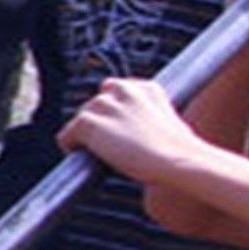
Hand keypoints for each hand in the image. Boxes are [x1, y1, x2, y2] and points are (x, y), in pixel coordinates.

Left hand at [62, 75, 202, 181]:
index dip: (115, 112)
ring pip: (83, 116)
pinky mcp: (90, 122)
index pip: (119, 90)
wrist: (178, 160)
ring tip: (96, 152)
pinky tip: (80, 156)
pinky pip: (67, 133)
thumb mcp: (172, 128)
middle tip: (107, 145)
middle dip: (100, 121)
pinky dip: (70, 145)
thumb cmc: (181, 154)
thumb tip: (147, 140)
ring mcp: (106, 105)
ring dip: (87, 133)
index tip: (118, 129)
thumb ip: (154, 123)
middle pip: (98, 102)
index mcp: (149, 88)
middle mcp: (125, 90)